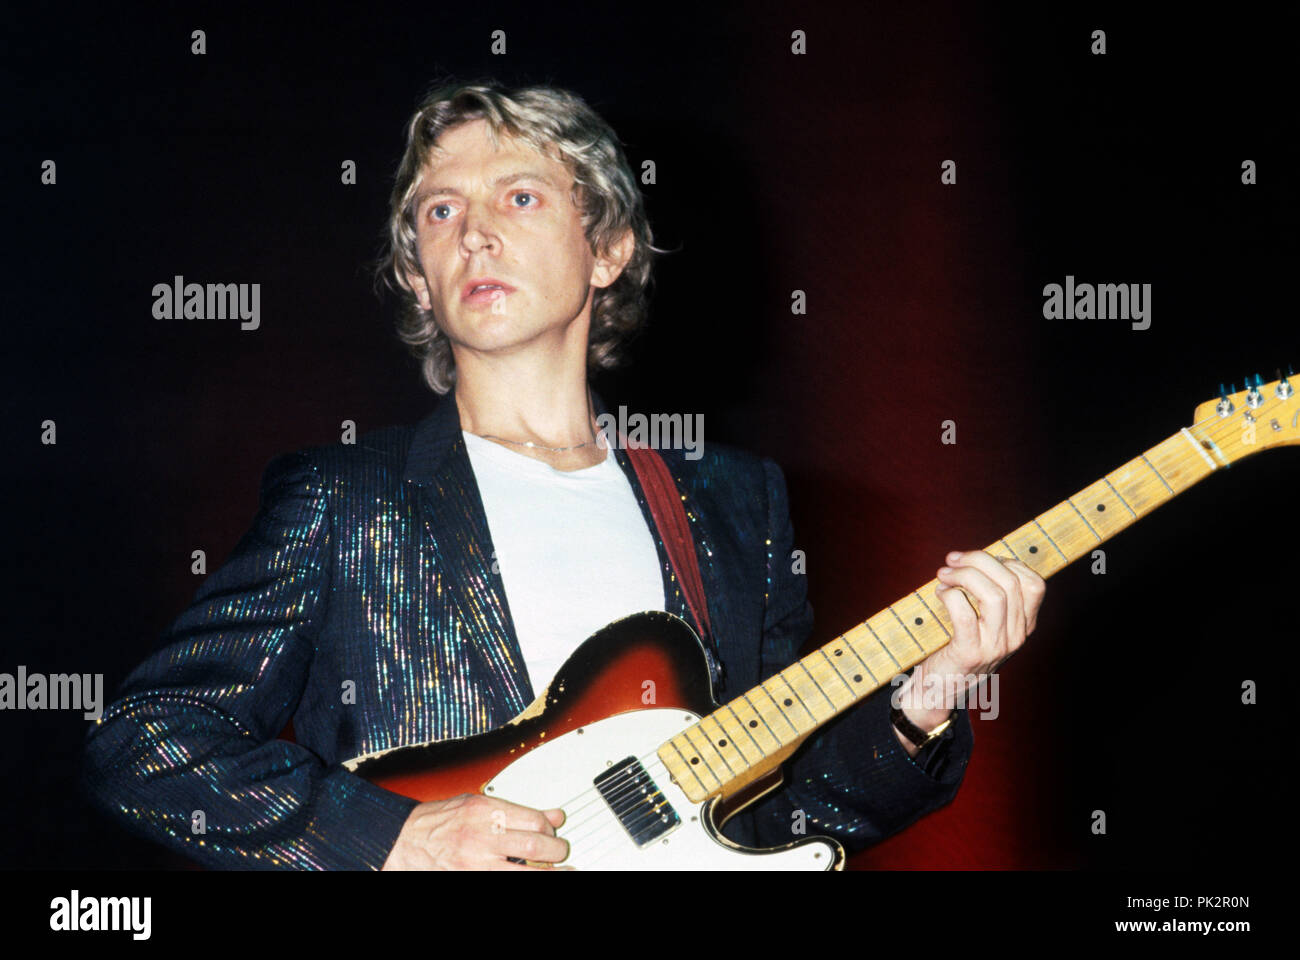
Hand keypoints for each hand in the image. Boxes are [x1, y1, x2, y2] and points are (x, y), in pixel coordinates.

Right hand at [381, 793, 570, 869]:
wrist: (403, 841)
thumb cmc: (439, 821)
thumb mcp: (479, 805)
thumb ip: (519, 811)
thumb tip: (555, 815)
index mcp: (485, 811)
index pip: (535, 821)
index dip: (550, 829)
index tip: (552, 832)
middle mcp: (482, 837)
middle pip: (537, 846)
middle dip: (556, 852)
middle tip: (560, 853)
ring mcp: (476, 863)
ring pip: (526, 872)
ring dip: (548, 872)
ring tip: (557, 870)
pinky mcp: (472, 878)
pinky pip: (506, 881)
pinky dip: (522, 878)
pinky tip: (530, 876)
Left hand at [892, 549, 1045, 748]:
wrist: (938, 691)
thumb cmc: (957, 648)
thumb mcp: (984, 624)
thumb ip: (988, 597)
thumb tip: (974, 558)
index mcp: (1024, 626)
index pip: (1034, 584)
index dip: (1008, 562)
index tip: (979, 560)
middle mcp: (1016, 637)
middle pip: (1010, 582)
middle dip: (978, 560)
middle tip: (952, 560)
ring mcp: (996, 647)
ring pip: (993, 595)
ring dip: (964, 575)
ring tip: (944, 574)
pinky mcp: (970, 653)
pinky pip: (965, 614)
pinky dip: (950, 596)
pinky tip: (940, 593)